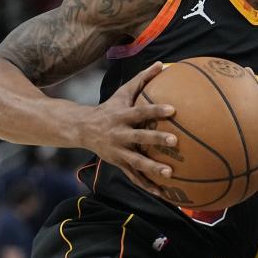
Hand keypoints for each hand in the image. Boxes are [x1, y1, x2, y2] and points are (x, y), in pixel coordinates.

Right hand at [81, 62, 177, 197]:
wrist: (82, 130)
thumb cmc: (110, 108)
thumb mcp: (123, 92)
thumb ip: (143, 79)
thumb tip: (162, 63)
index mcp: (122, 116)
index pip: (141, 112)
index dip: (155, 110)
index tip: (173, 109)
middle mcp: (119, 135)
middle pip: (140, 137)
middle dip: (156, 139)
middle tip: (176, 141)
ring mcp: (118, 152)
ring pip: (136, 162)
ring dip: (152, 168)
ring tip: (170, 173)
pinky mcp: (118, 165)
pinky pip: (134, 177)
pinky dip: (148, 186)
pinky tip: (164, 194)